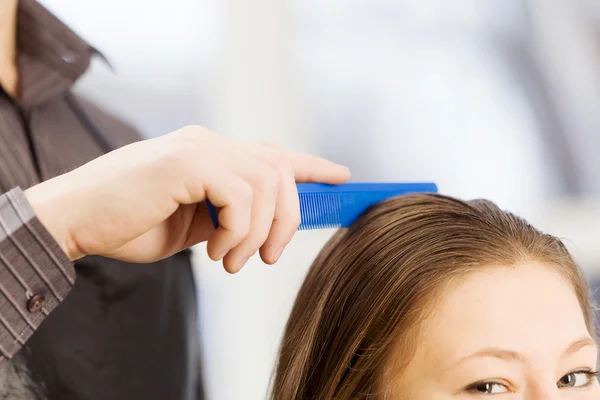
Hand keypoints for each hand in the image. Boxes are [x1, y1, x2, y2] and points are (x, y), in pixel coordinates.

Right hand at [24, 126, 349, 272]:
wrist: (76, 222)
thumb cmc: (130, 224)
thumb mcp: (193, 224)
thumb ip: (227, 215)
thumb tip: (263, 226)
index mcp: (212, 155)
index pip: (272, 153)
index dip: (309, 165)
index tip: (341, 176)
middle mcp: (210, 143)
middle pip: (279, 171)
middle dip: (288, 219)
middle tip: (268, 258)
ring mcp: (199, 147)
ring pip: (266, 184)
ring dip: (256, 234)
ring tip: (230, 261)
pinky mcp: (187, 160)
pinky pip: (240, 194)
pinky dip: (237, 231)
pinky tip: (215, 252)